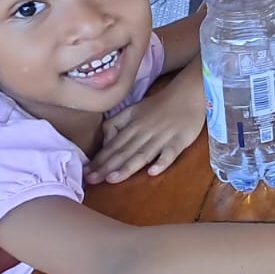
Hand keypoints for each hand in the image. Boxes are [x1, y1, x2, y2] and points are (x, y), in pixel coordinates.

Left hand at [85, 85, 205, 183]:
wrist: (188, 93)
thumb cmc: (160, 104)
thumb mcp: (134, 109)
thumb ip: (117, 123)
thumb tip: (104, 140)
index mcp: (133, 126)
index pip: (114, 145)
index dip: (100, 159)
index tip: (86, 173)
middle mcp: (144, 132)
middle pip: (124, 152)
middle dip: (106, 167)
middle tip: (91, 181)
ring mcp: (162, 137)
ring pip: (142, 154)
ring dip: (127, 167)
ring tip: (113, 179)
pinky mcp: (180, 140)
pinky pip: (170, 152)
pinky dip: (161, 162)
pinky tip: (153, 172)